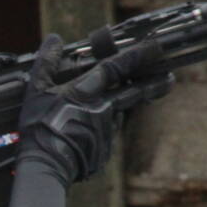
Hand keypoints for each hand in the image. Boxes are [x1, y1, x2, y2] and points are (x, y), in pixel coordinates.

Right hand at [18, 33, 171, 183]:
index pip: (117, 68)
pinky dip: (96, 134)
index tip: (156, 47)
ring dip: (111, 112)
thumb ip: (47, 63)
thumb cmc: (38, 128)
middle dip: (154, 83)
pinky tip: (79, 140)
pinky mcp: (104, 151)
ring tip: (90, 117)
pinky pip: (104, 137)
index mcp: (86, 92)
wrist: (44, 167)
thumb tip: (54, 39)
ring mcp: (106, 131)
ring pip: (115, 115)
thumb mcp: (36, 92)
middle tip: (170, 78)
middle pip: (134, 92)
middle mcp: (102, 109)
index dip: (138, 55)